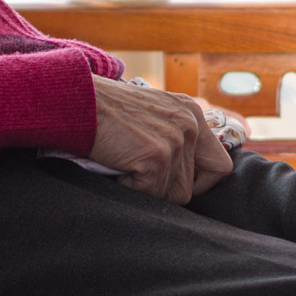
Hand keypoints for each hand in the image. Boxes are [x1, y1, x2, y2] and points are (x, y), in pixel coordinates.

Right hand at [89, 77, 234, 203]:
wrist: (75, 100)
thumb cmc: (104, 111)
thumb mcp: (151, 114)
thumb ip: (173, 135)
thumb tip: (186, 173)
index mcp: (192, 113)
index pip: (220, 167)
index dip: (198, 182)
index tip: (170, 180)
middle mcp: (191, 124)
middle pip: (192, 187)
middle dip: (163, 188)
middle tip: (137, 171)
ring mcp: (176, 140)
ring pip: (172, 195)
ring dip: (144, 189)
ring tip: (124, 163)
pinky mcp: (157, 156)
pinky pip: (150, 195)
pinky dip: (128, 189)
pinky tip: (115, 167)